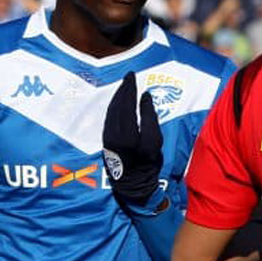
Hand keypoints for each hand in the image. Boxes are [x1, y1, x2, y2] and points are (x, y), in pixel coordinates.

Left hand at [102, 72, 162, 206]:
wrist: (133, 185)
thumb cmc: (148, 164)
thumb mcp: (155, 141)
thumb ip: (150, 118)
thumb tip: (145, 97)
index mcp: (127, 134)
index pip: (127, 104)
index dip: (130, 89)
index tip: (133, 76)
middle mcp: (114, 133)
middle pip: (118, 105)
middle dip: (123, 89)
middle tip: (129, 76)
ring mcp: (108, 136)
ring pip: (111, 110)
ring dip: (118, 96)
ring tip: (125, 86)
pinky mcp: (106, 139)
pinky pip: (109, 116)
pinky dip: (114, 105)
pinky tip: (119, 101)